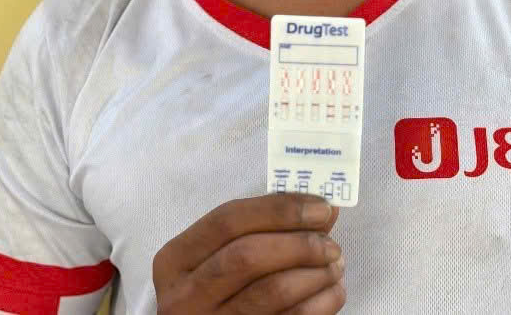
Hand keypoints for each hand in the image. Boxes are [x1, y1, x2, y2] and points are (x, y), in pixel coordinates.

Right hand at [153, 192, 343, 312]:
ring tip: (335, 265)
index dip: (279, 210)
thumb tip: (321, 210)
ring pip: (270, 292)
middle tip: (331, 243)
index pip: (228, 220)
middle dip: (299, 244)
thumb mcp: (217, 255)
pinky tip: (333, 292)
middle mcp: (184, 297)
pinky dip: (319, 305)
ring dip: (314, 274)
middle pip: (248, 256)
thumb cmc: (214, 287)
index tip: (320, 207)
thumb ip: (262, 228)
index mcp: (175, 260)